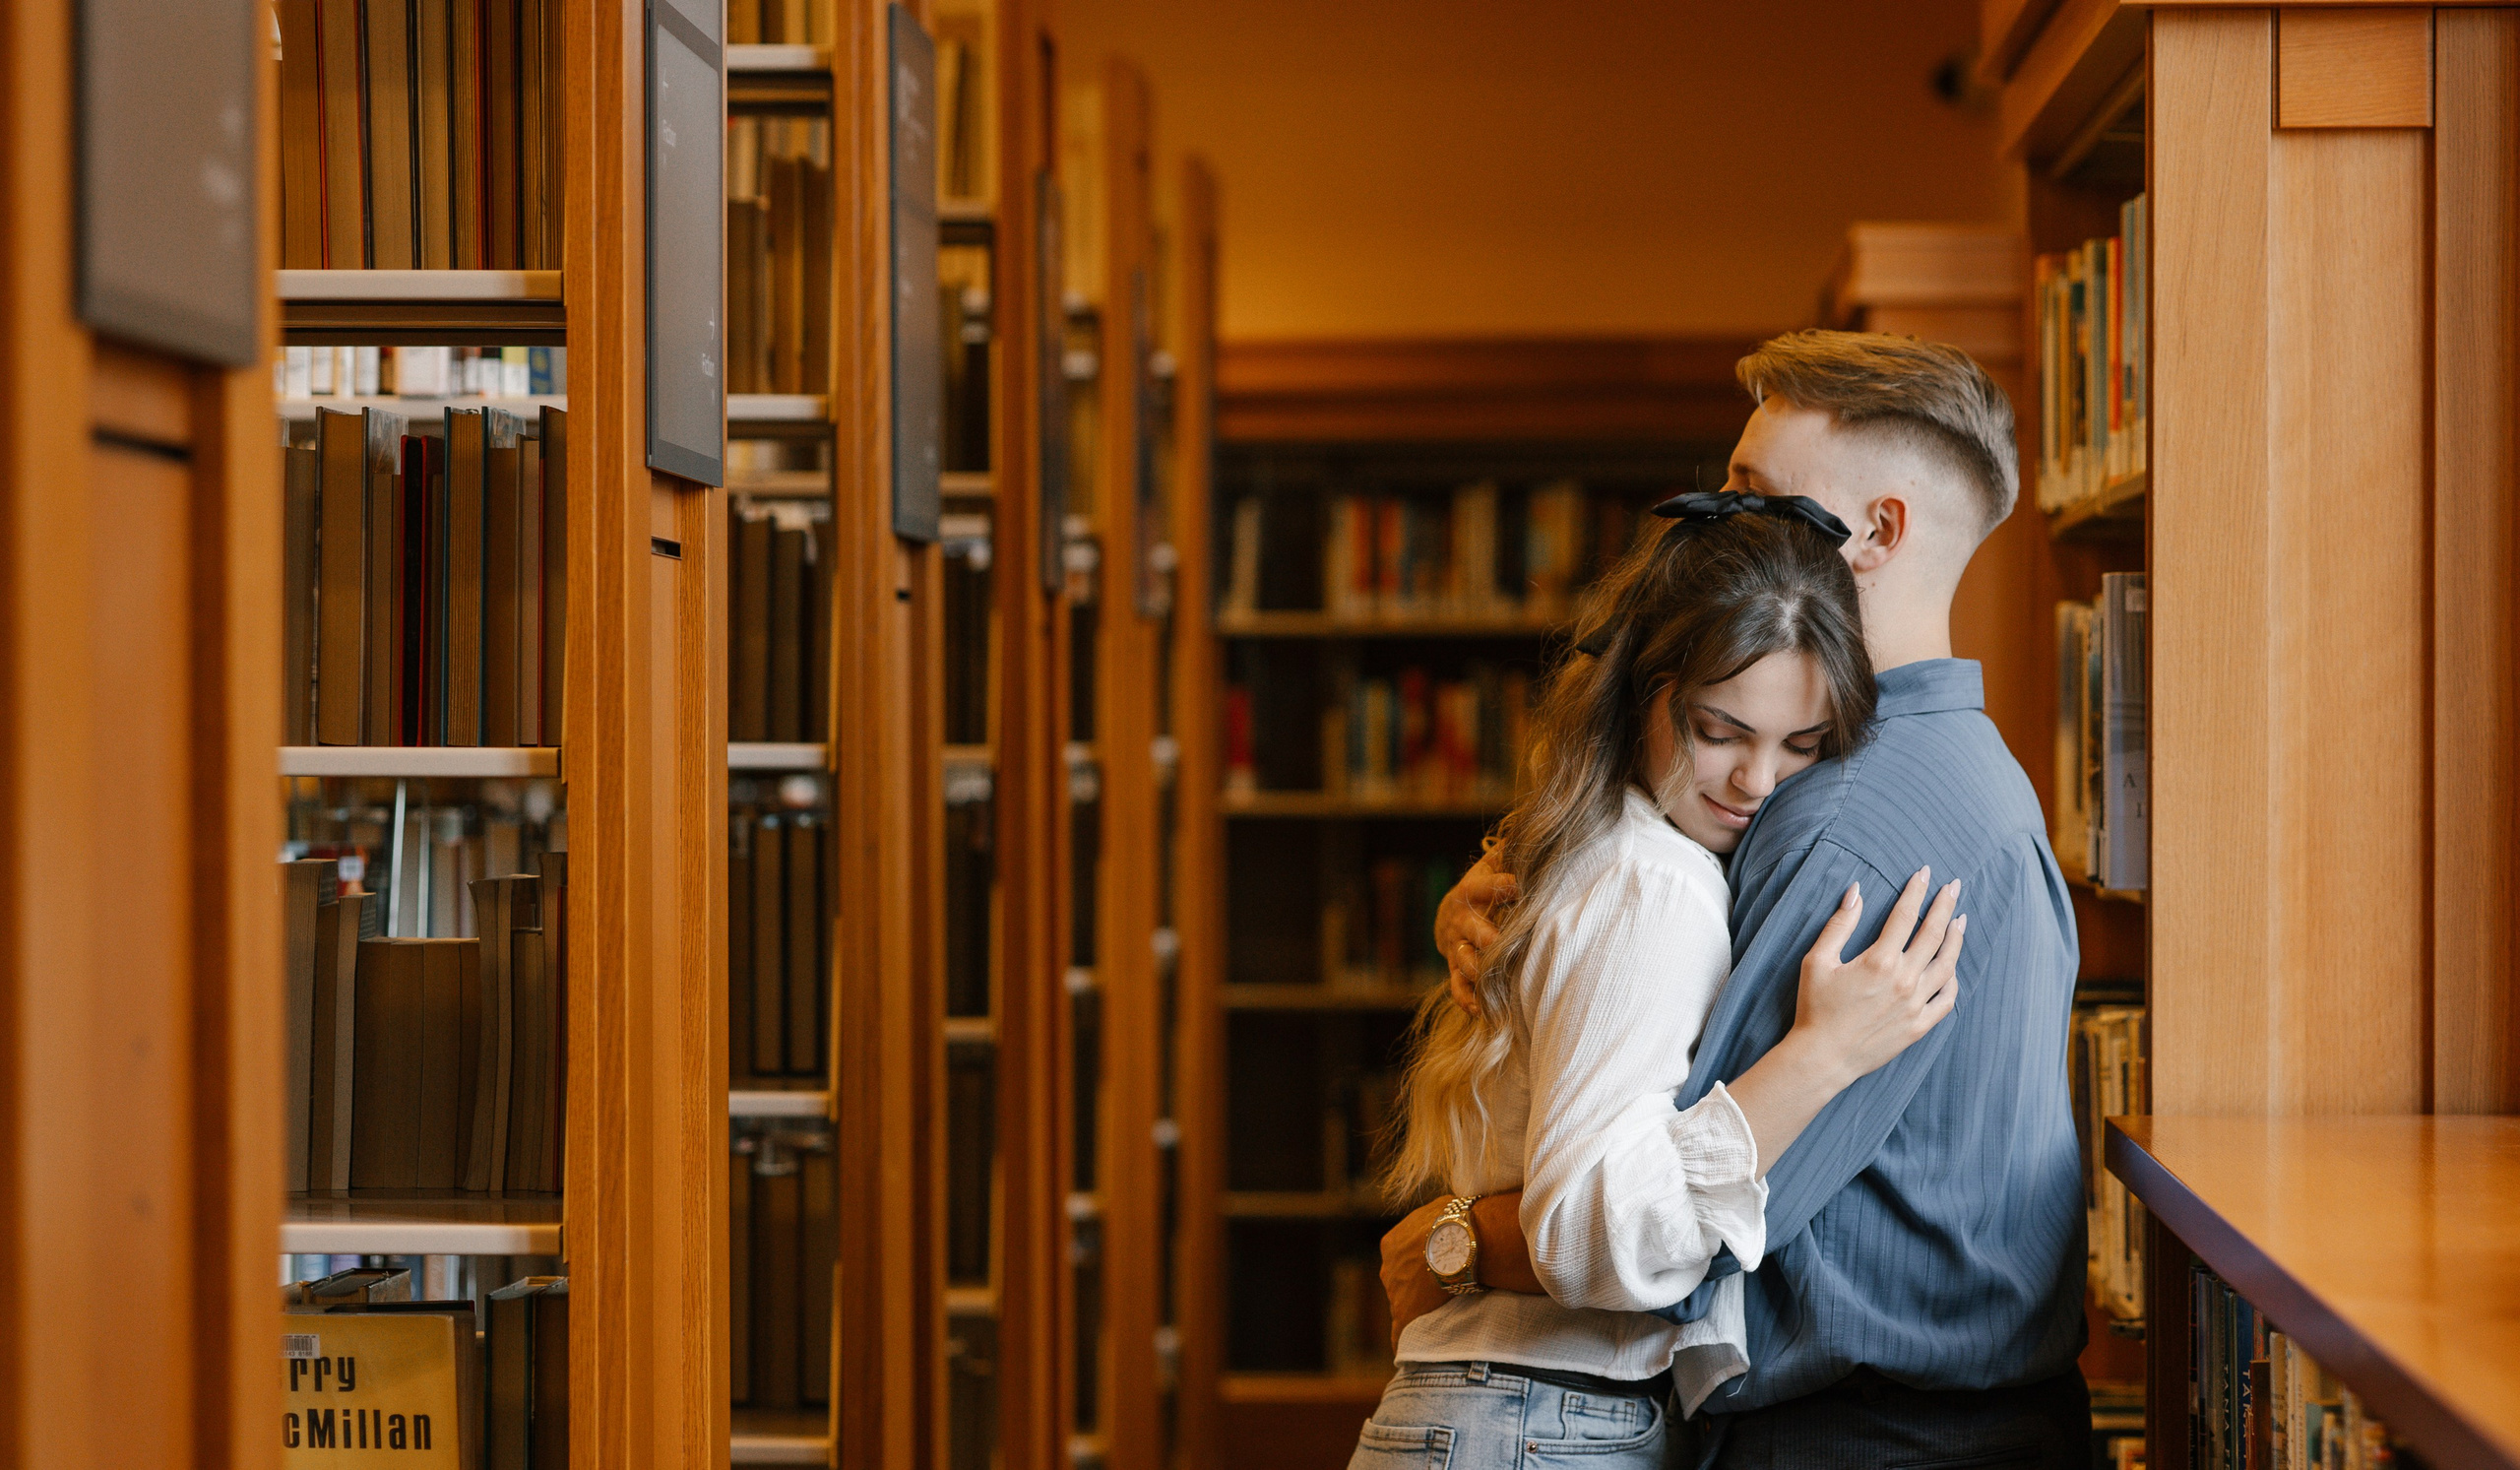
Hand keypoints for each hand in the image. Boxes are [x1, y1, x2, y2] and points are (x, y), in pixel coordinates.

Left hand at [1379, 1197, 1455, 1348]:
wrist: (1456, 1240)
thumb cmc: (1454, 1220)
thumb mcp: (1442, 1209)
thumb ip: (1437, 1219)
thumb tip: (1448, 1217)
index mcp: (1393, 1243)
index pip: (1403, 1258)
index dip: (1419, 1264)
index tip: (1434, 1268)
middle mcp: (1388, 1268)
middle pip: (1399, 1281)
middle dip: (1415, 1286)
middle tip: (1436, 1291)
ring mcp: (1395, 1292)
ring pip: (1403, 1304)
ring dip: (1417, 1309)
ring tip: (1434, 1316)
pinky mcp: (1406, 1313)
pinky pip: (1400, 1331)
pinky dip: (1402, 1339)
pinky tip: (1404, 1351)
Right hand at [1437, 852, 1518, 1016]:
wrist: (1450, 916)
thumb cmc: (1486, 888)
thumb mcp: (1494, 865)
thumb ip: (1511, 854)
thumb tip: (1540, 831)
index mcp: (1474, 891)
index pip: (1485, 887)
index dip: (1499, 885)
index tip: (1517, 884)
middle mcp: (1462, 920)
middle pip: (1471, 928)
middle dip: (1483, 934)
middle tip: (1497, 942)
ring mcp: (1457, 946)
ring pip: (1462, 959)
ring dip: (1474, 968)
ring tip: (1486, 979)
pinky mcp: (1455, 970)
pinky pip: (1457, 987)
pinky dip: (1467, 998)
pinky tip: (1480, 1010)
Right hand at [1791, 869, 1963, 1085]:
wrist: (1823, 1057)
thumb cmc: (1815, 1008)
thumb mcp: (1817, 961)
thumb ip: (1840, 925)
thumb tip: (1856, 892)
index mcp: (1879, 961)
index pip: (1906, 916)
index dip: (1916, 891)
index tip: (1924, 874)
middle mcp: (1903, 980)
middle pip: (1934, 934)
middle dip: (1945, 905)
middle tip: (1953, 886)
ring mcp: (1915, 1005)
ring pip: (1947, 964)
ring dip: (1956, 938)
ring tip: (1960, 919)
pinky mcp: (1919, 1026)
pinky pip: (1947, 999)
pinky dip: (1953, 980)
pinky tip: (1951, 967)